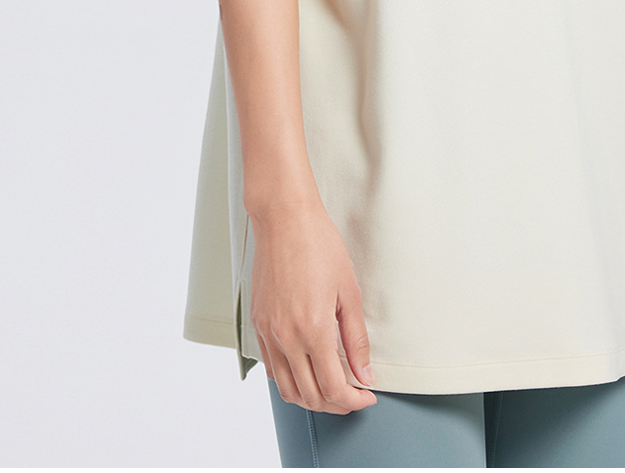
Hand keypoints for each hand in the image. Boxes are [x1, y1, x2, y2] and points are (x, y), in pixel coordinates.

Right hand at [248, 198, 377, 414]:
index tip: (366, 396)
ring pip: (287, 389)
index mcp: (313, 329)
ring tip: (330, 389)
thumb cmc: (318, 244)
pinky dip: (289, 380)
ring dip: (311, 399)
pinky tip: (305, 370)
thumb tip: (364, 372)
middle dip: (336, 405)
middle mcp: (286, 337)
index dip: (353, 400)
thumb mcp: (349, 291)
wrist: (284, 219)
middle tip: (353, 396)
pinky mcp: (258, 323)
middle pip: (310, 396)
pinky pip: (271, 368)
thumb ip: (357, 338)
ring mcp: (268, 332)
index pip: (333, 388)